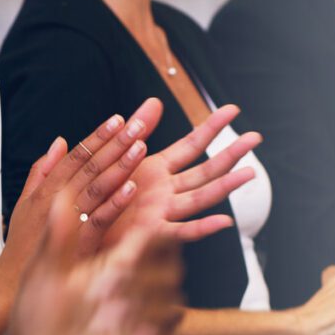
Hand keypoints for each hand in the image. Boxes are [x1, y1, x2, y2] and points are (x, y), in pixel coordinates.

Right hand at [0, 110, 152, 288]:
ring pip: (98, 188)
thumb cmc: (21, 244)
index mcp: (47, 190)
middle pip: (90, 166)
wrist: (10, 287)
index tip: (117, 118)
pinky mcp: (80, 246)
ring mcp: (68, 223)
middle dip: (115, 143)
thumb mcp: (25, 203)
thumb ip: (42, 171)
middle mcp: (57, 202)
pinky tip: (132, 189)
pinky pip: (100, 221)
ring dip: (120, 166)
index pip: (76, 156)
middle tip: (137, 124)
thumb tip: (60, 141)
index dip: (97, 136)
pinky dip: (116, 204)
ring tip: (140, 147)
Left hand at [0, 201, 183, 334]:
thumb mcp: (43, 274)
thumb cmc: (34, 318)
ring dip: (146, 308)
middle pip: (168, 270)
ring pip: (172, 305)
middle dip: (144, 275)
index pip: (151, 240)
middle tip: (108, 287)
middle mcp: (133, 292)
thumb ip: (58, 236)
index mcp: (115, 265)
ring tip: (109, 319)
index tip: (147, 230)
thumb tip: (62, 194)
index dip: (156, 231)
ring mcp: (142, 324)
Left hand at [102, 99, 260, 246]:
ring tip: (249, 174)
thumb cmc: (96, 193)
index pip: (192, 143)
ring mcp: (162, 210)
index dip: (213, 126)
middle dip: (231, 153)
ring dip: (226, 186)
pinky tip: (224, 221)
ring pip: (200, 196)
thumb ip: (137, 129)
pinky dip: (203, 228)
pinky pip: (180, 231)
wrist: (78, 229)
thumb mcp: (116, 154)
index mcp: (157, 168)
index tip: (232, 109)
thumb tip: (156, 100)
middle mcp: (166, 189)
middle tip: (256, 138)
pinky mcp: (150, 233)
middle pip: (206, 168)